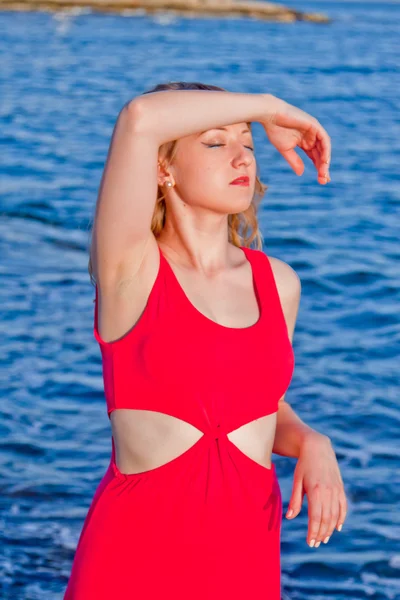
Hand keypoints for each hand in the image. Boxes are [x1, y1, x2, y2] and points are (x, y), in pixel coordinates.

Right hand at [261, 95, 330, 184]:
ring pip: (324, 148)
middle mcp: (312, 137)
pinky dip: (326, 150)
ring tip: (324, 173)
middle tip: (324, 180)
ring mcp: (314, 130)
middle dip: (323, 168)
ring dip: (325, 161)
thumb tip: (301, 173)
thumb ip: (294, 161)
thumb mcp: (286, 150)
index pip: (315, 157)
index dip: (318, 168)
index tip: (321, 180)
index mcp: (305, 142)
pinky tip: (324, 161)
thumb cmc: (275, 130)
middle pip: (321, 154)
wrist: (271, 115)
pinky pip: (324, 139)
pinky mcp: (314, 125)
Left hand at [285, 432, 346, 546]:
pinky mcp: (341, 488)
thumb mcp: (297, 480)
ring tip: (324, 538)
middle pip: (326, 519)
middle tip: (315, 544)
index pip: (316, 518)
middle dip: (321, 534)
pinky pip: (343, 506)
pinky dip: (341, 518)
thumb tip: (290, 517)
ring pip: (335, 515)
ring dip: (330, 529)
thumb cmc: (303, 465)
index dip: (313, 532)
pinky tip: (337, 527)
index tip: (310, 543)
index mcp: (316, 491)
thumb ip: (295, 500)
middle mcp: (328, 492)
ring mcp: (336, 490)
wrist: (318, 447)